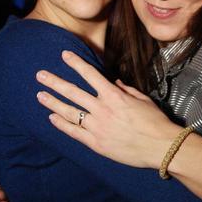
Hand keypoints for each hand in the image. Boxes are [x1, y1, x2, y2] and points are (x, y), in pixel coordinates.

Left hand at [36, 50, 181, 167]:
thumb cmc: (155, 122)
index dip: (76, 63)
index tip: (64, 55)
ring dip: (53, 102)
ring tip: (40, 95)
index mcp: (114, 96)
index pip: (90, 74)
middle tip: (40, 75)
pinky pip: (74, 132)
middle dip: (55, 82)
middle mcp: (102, 109)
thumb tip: (116, 83)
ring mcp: (97, 127)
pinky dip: (62, 124)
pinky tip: (52, 118)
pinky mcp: (96, 144)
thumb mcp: (143, 100)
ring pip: (69, 112)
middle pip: (73, 92)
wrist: (161, 146)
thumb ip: (126, 90)